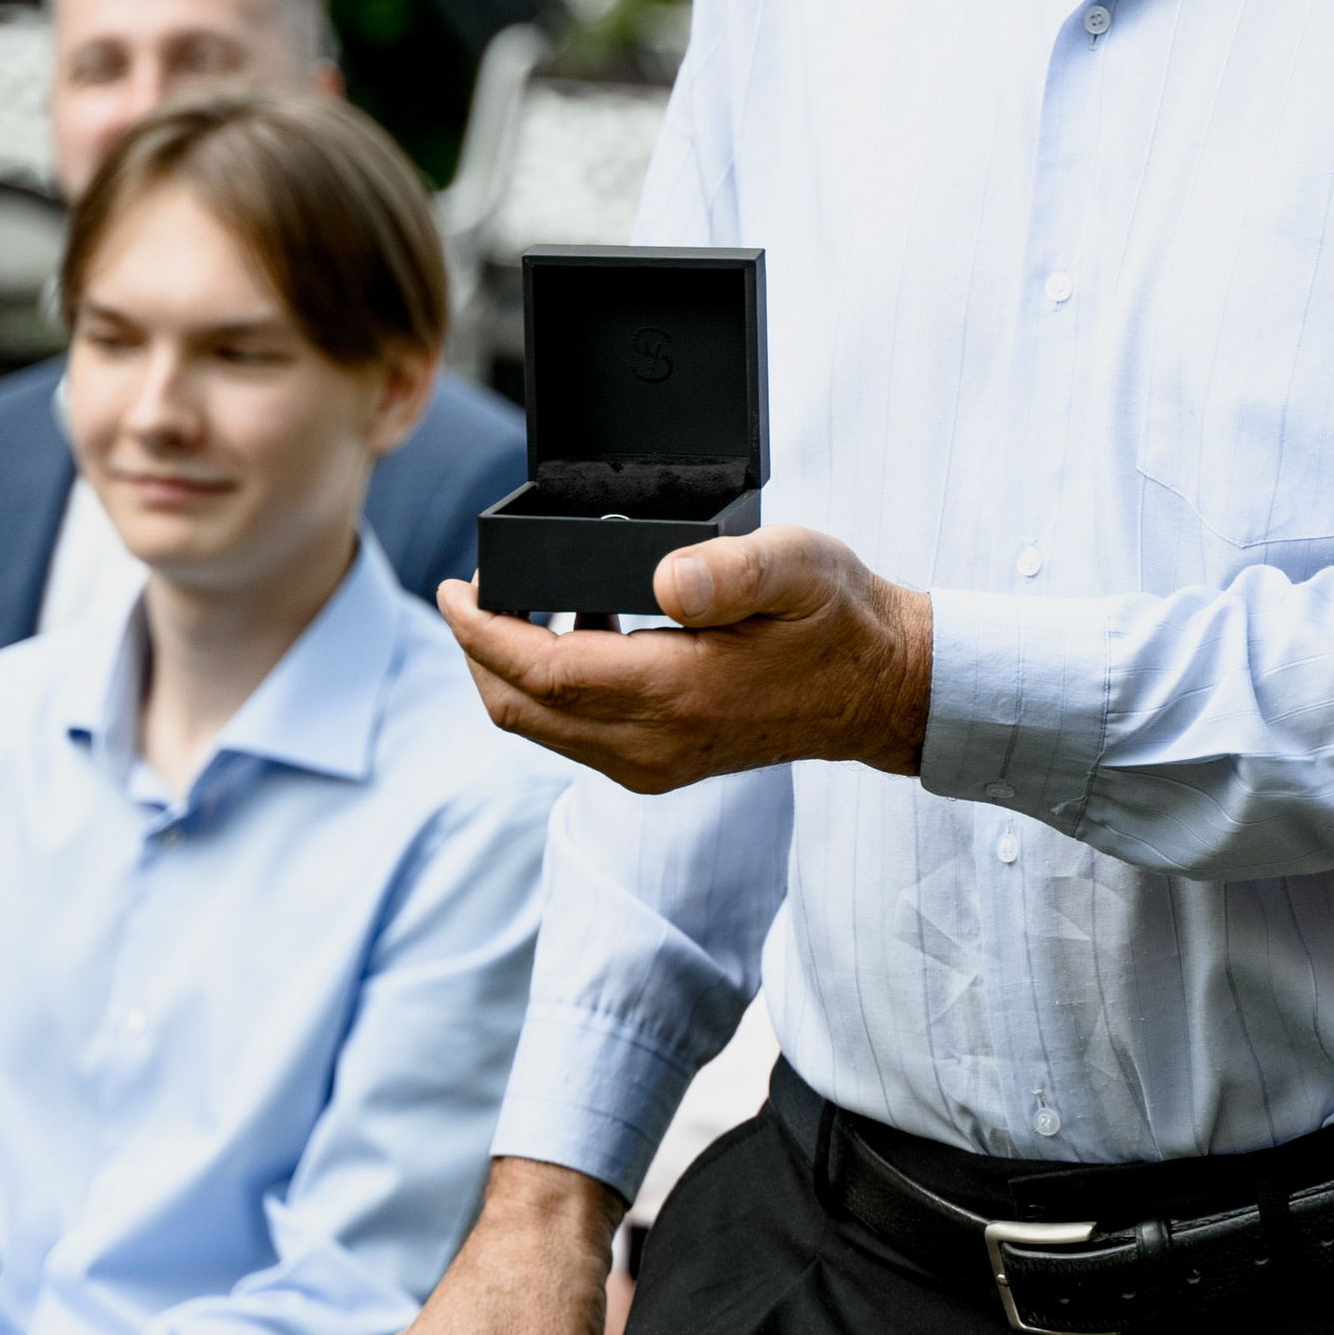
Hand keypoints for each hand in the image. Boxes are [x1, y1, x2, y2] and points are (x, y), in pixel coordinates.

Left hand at [439, 523, 932, 795]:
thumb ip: (730, 569)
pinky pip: (573, 735)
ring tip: (518, 604)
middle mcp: (656, 745)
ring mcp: (654, 764)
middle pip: (522, 710)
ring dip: (511, 672)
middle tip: (471, 593)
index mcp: (678, 693)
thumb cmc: (838, 618)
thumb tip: (663, 578)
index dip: (483, 632)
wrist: (879, 688)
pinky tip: (575, 632)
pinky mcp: (659, 767)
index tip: (453, 589)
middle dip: (478, 652)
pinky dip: (549, 690)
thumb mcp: (799, 567)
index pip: (543, 671)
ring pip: (541, 728)